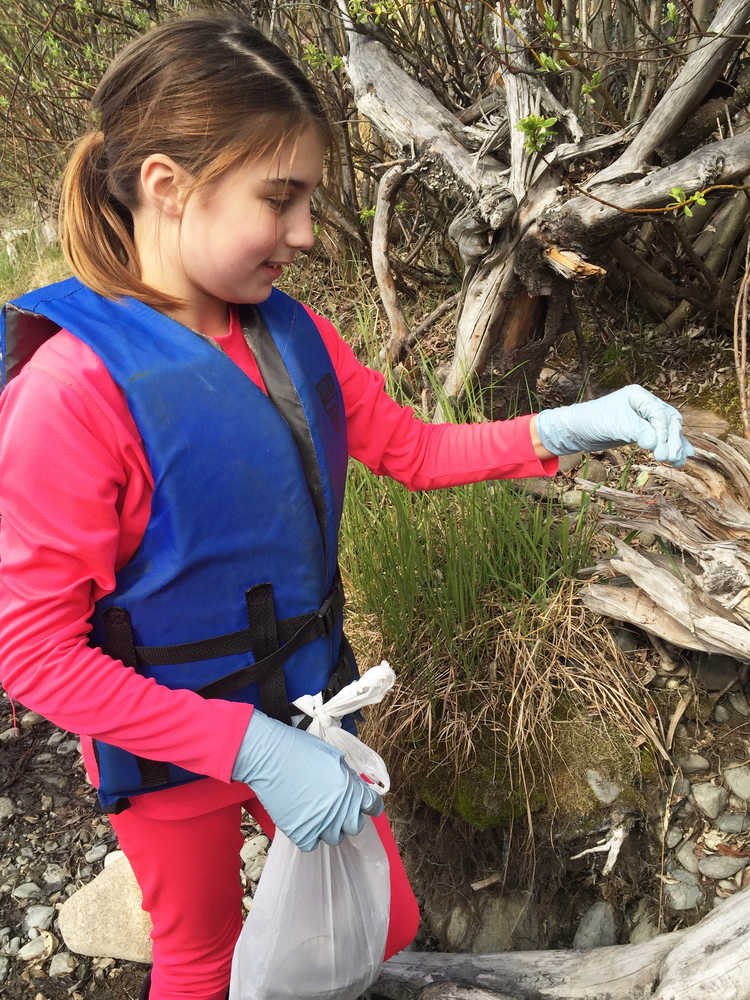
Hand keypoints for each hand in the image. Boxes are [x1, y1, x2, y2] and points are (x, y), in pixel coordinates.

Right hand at [232, 709, 382, 851]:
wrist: (268, 757)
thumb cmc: (300, 749)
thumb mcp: (334, 756)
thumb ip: (349, 776)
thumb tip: (356, 787)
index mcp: (351, 790)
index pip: (373, 807)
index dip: (369, 805)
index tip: (364, 805)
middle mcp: (339, 810)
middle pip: (355, 827)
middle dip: (349, 817)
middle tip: (338, 807)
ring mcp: (320, 825)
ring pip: (334, 838)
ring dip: (329, 827)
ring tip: (318, 812)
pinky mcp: (300, 833)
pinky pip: (312, 844)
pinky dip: (309, 835)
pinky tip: (304, 820)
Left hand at [535, 385, 693, 466]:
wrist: (576, 430)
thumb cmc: (592, 422)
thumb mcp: (614, 425)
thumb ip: (636, 431)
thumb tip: (655, 443)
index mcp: (638, 395)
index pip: (660, 414)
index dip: (663, 433)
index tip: (658, 452)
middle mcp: (645, 403)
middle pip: (669, 421)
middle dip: (672, 440)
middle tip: (670, 459)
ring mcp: (645, 416)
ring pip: (669, 430)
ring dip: (675, 446)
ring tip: (678, 463)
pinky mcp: (643, 430)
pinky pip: (663, 437)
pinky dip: (672, 446)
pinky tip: (685, 457)